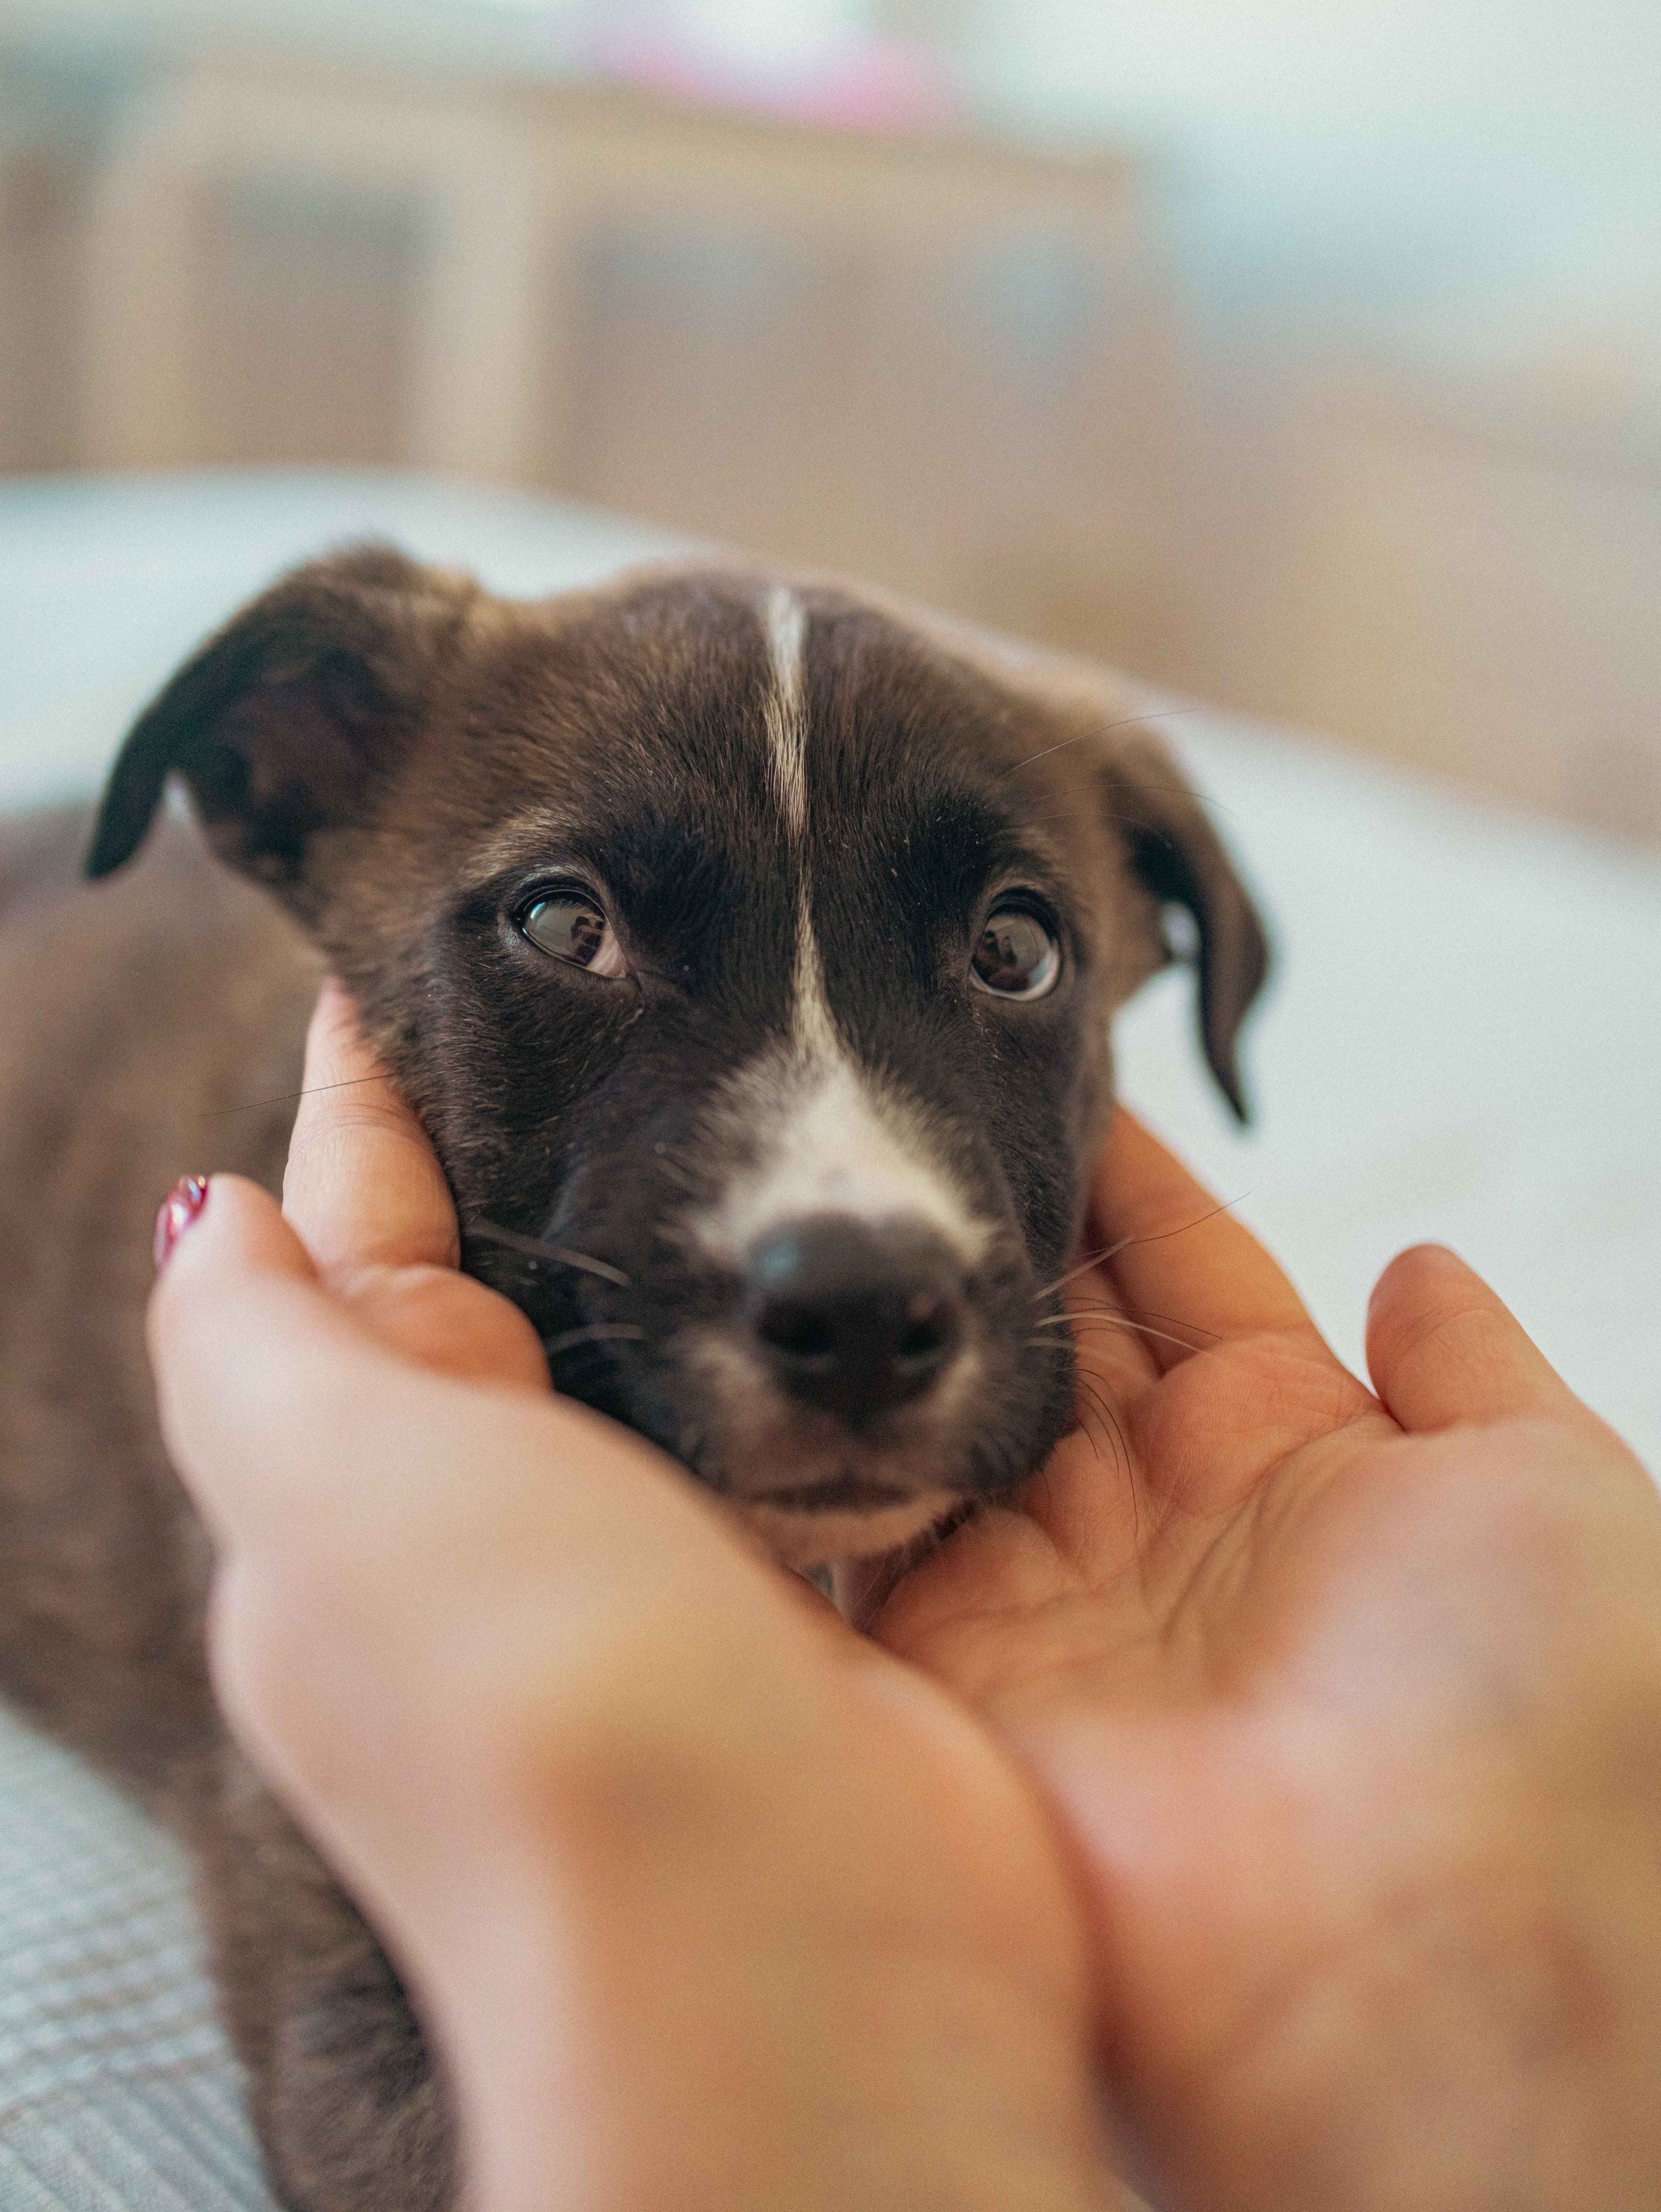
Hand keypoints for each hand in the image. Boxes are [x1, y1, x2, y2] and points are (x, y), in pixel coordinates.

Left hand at [149, 987, 1116, 2211]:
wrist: (788, 1953)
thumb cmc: (538, 1708)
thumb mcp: (331, 1487)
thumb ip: (256, 1339)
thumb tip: (198, 1212)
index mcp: (375, 1475)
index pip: (362, 1231)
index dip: (383, 1094)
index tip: (424, 966)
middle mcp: (513, 1526)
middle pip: (524, 1285)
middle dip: (563, 1151)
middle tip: (646, 999)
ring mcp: (675, 1571)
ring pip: (684, 1349)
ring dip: (718, 1243)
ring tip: (769, 1092)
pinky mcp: (827, 1606)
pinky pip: (822, 1422)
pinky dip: (840, 1338)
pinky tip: (881, 1253)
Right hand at [872, 1112, 1660, 2210]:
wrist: (1429, 1967)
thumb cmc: (1545, 1729)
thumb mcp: (1559, 1493)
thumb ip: (1474, 1373)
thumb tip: (1422, 1262)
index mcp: (1300, 1461)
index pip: (1181, 1275)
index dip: (1117, 1178)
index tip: (1047, 1075)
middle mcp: (1159, 1528)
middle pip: (1038, 1336)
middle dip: (973, 1229)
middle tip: (894, 1109)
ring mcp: (1044, 1605)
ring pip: (929, 1419)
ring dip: (879, 1325)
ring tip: (813, 1199)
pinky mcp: (942, 1687)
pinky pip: (844, 1548)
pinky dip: (799, 1459)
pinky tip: (760, 1348)